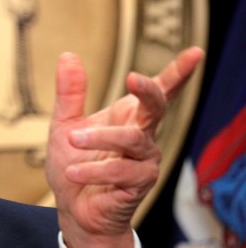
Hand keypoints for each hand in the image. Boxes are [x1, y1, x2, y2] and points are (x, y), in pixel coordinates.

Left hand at [45, 46, 203, 246]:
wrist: (73, 207)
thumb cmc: (74, 161)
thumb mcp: (65, 124)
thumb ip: (70, 93)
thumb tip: (68, 55)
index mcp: (128, 115)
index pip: (158, 90)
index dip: (178, 72)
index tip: (195, 52)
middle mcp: (143, 135)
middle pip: (156, 107)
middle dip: (148, 90)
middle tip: (132, 76)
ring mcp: (145, 160)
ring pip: (132, 139)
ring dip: (100, 138)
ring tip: (71, 140)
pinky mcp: (139, 183)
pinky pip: (119, 171)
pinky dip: (92, 169)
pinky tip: (73, 170)